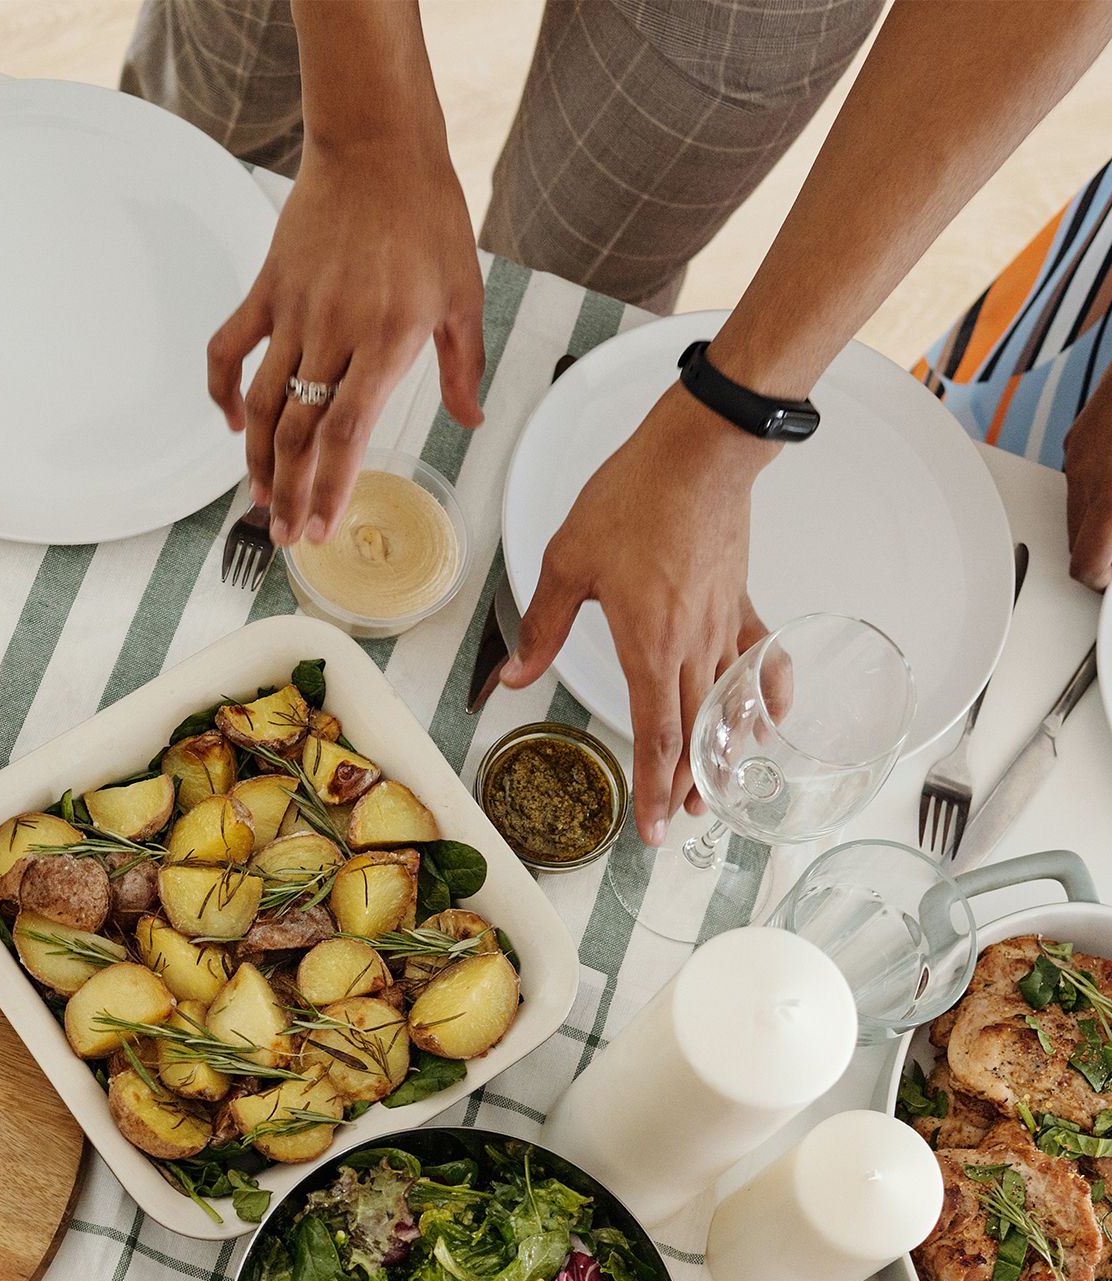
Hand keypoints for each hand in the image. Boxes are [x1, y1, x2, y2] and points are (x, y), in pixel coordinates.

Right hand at [207, 125, 482, 549]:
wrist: (378, 147)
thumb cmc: (427, 217)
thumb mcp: (464, 294)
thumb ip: (463, 365)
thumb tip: (470, 420)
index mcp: (388, 341)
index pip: (347, 433)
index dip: (328, 487)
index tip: (319, 528)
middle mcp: (335, 333)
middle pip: (299, 432)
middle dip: (288, 492)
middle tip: (285, 536)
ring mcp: (294, 312)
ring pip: (263, 403)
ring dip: (256, 459)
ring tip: (257, 500)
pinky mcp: (267, 290)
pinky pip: (230, 349)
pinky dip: (223, 390)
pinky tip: (233, 423)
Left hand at [502, 389, 778, 841]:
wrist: (699, 452)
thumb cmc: (635, 498)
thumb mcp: (566, 563)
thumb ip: (541, 627)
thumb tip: (513, 676)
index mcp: (647, 645)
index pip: (654, 735)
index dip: (654, 787)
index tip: (652, 827)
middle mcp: (692, 646)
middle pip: (695, 733)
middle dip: (688, 784)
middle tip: (682, 821)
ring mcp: (723, 624)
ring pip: (729, 707)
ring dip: (725, 754)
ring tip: (720, 791)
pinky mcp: (741, 600)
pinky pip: (760, 659)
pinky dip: (766, 695)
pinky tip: (769, 720)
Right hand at [1066, 372, 1111, 588]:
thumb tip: (1111, 557)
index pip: (1087, 566)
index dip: (1100, 580)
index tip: (1109, 582)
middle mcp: (1088, 477)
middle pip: (1079, 542)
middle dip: (1103, 547)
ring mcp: (1079, 454)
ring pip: (1079, 509)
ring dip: (1101, 515)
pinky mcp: (1078, 436)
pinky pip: (1080, 477)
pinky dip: (1099, 484)